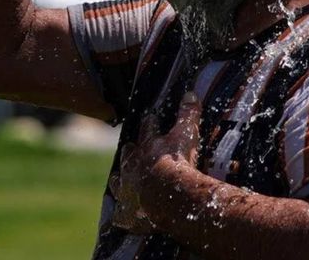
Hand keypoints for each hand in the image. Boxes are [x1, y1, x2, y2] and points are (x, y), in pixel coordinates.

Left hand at [112, 92, 201, 232]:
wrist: (169, 195)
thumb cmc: (178, 163)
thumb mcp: (186, 134)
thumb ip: (188, 114)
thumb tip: (190, 93)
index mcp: (147, 146)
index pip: (148, 129)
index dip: (151, 123)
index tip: (151, 118)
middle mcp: (132, 165)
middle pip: (128, 154)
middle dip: (130, 151)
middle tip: (131, 148)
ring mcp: (127, 189)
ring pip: (118, 181)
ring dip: (119, 179)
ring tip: (118, 178)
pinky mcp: (127, 213)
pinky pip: (121, 215)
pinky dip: (122, 214)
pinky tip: (121, 216)